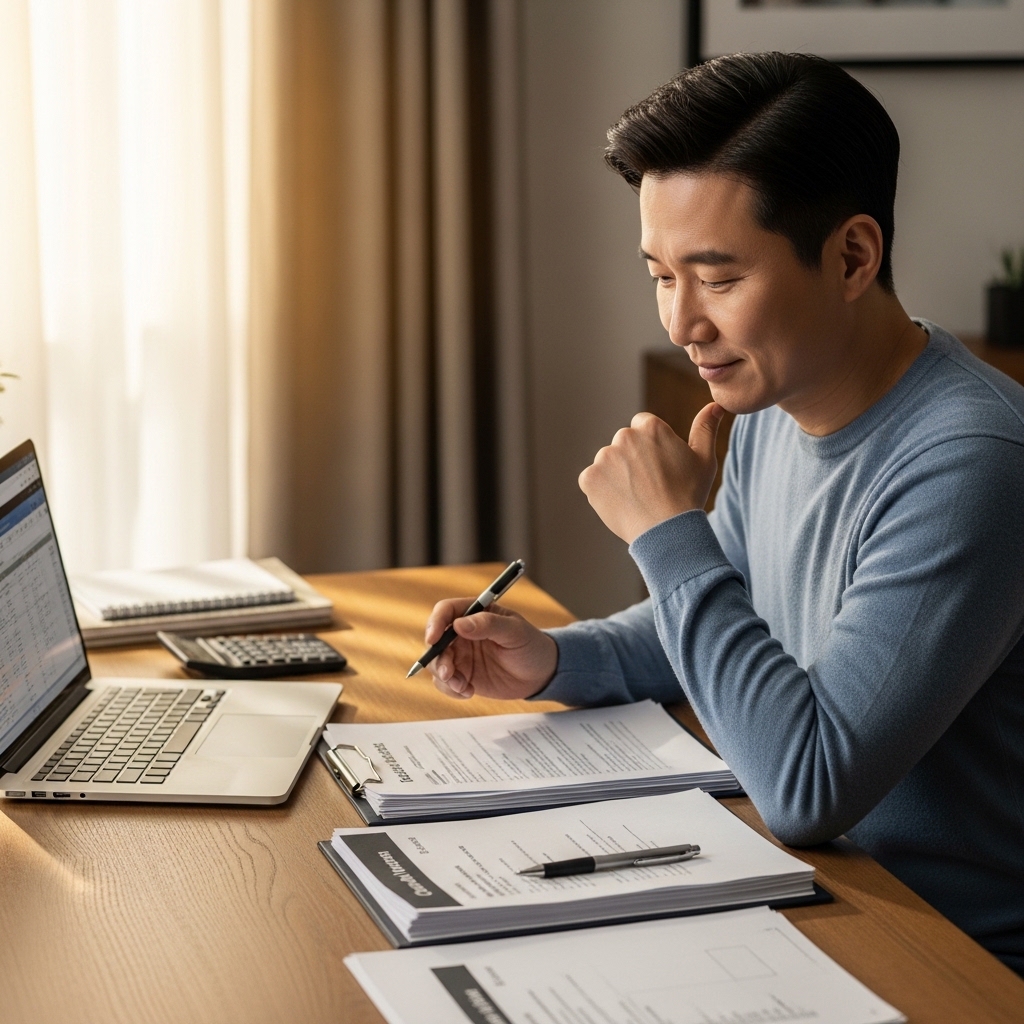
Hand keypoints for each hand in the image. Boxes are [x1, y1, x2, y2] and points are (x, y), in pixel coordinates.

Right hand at [424, 598, 558, 700]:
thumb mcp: (515, 632)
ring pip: (437, 663)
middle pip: (435, 640)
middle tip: (449, 674)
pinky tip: (468, 692)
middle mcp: (463, 633)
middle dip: (437, 658)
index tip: (433, 639)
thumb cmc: (531, 645)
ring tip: (464, 687)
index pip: (446, 611)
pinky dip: (451, 689)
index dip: (435, 623)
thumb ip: (489, 625)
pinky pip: (445, 682)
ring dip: (444, 677)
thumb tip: (459, 625)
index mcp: (475, 614)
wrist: (541, 674)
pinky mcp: (463, 674)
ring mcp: (461, 655)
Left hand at [578, 403, 723, 543]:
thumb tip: (715, 405)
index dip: (651, 447)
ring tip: (637, 496)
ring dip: (617, 474)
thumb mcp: (704, 459)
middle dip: (633, 458)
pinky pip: (593, 479)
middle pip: (624, 443)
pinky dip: (602, 490)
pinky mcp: (589, 478)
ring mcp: (604, 457)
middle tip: (649, 484)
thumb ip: (705, 428)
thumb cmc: (688, 495)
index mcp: (650, 427)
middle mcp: (624, 436)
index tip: (659, 467)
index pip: (642, 426)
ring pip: (608, 462)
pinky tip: (622, 502)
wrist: (666, 532)